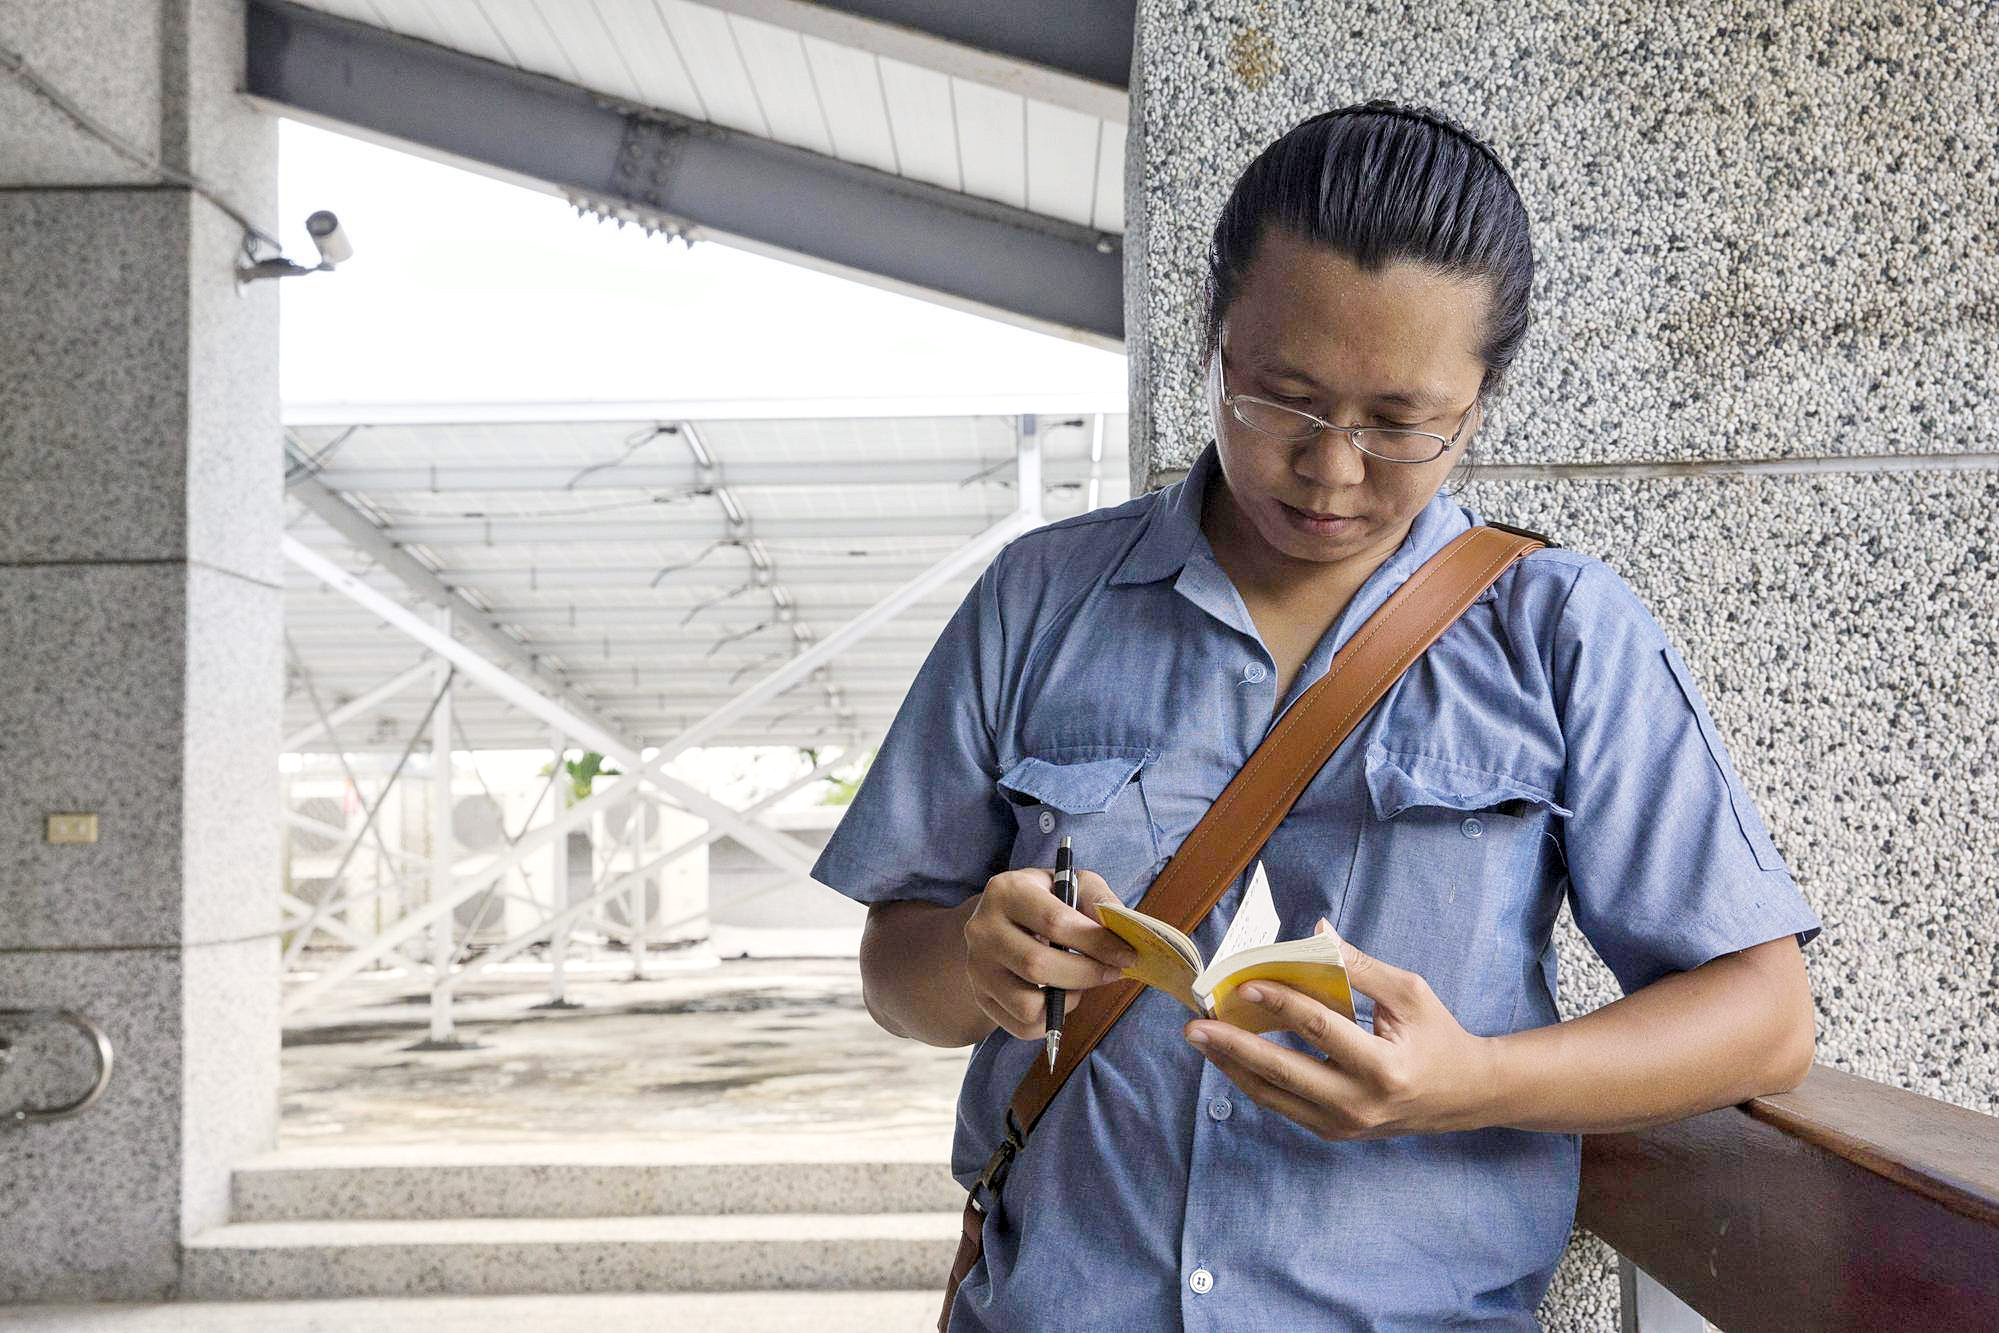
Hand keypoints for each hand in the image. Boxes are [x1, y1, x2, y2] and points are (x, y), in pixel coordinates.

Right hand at [963, 868, 1139, 1040]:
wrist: (1002, 920)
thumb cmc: (1047, 900)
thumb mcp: (1073, 884)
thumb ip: (1100, 901)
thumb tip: (1122, 935)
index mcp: (1007, 891)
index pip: (1054, 922)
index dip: (1097, 943)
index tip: (1126, 955)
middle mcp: (983, 928)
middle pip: (1038, 965)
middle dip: (1086, 974)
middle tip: (1112, 972)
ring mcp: (977, 966)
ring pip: (1027, 1004)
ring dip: (1067, 1000)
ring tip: (1078, 983)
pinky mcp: (981, 996)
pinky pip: (1021, 1026)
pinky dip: (1052, 1021)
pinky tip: (1061, 997)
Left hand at [1184, 920, 1498, 1138]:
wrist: (1465, 1096)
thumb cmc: (1438, 1036)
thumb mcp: (1409, 993)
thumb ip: (1360, 965)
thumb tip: (1317, 931)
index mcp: (1384, 1066)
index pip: (1320, 1029)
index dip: (1279, 1003)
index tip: (1242, 983)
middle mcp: (1360, 1104)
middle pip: (1283, 1073)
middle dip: (1234, 1046)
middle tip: (1195, 1025)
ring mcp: (1345, 1126)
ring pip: (1274, 1097)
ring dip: (1232, 1066)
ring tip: (1201, 1039)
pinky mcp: (1334, 1133)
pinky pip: (1283, 1105)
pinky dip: (1253, 1080)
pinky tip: (1230, 1056)